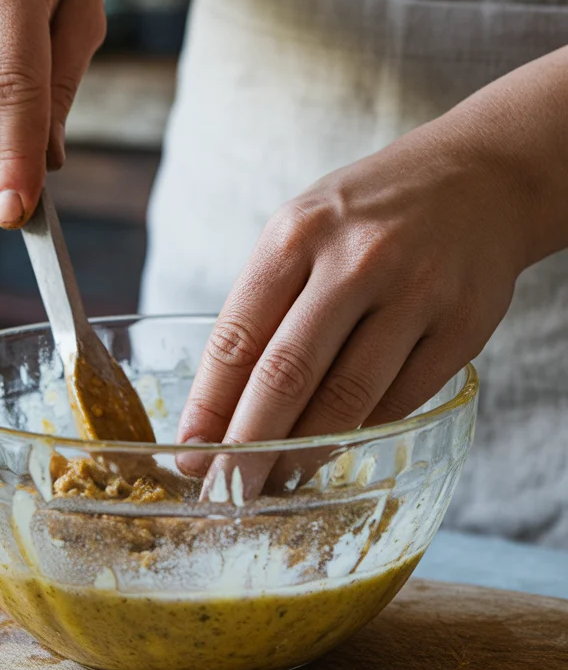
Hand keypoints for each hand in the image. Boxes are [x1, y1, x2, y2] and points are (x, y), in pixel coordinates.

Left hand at [177, 121, 528, 466]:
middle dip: (247, 446)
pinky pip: (399, 401)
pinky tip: (336, 448)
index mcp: (297, 234)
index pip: (237, 337)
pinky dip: (361, 433)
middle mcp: (355, 261)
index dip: (209, 405)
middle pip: (286, 375)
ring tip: (277, 481)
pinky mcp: (462, 328)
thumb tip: (219, 405)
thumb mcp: (302, 229)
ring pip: (347, 399)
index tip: (190, 452)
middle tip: (226, 491)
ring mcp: (414, 295)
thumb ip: (264, 303)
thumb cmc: (367, 214)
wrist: (479, 178)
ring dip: (304, 453)